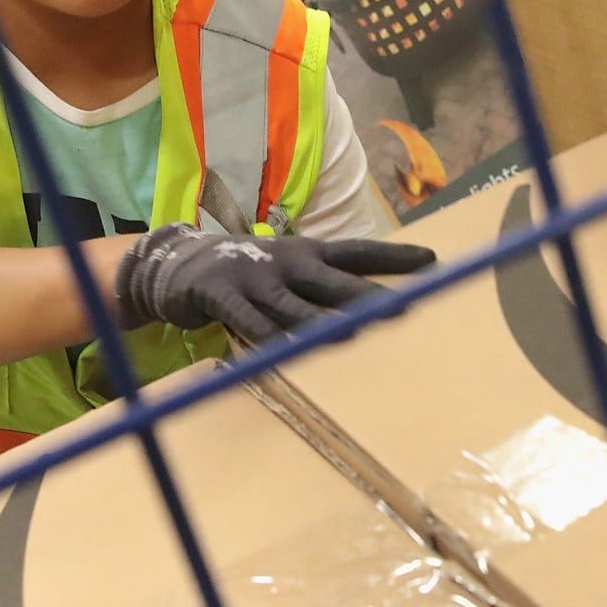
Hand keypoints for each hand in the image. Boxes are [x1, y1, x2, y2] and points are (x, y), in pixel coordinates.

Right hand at [114, 225, 437, 345]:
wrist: (176, 264)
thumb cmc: (244, 271)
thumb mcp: (284, 268)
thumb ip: (319, 284)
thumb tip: (367, 308)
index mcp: (305, 252)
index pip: (356, 252)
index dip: (393, 255)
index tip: (431, 261)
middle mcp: (285, 262)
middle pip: (333, 281)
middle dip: (367, 297)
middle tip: (403, 310)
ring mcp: (253, 278)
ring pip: (293, 306)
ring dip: (321, 323)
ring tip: (350, 336)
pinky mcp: (220, 295)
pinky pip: (248, 324)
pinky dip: (265, 340)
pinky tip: (283, 355)